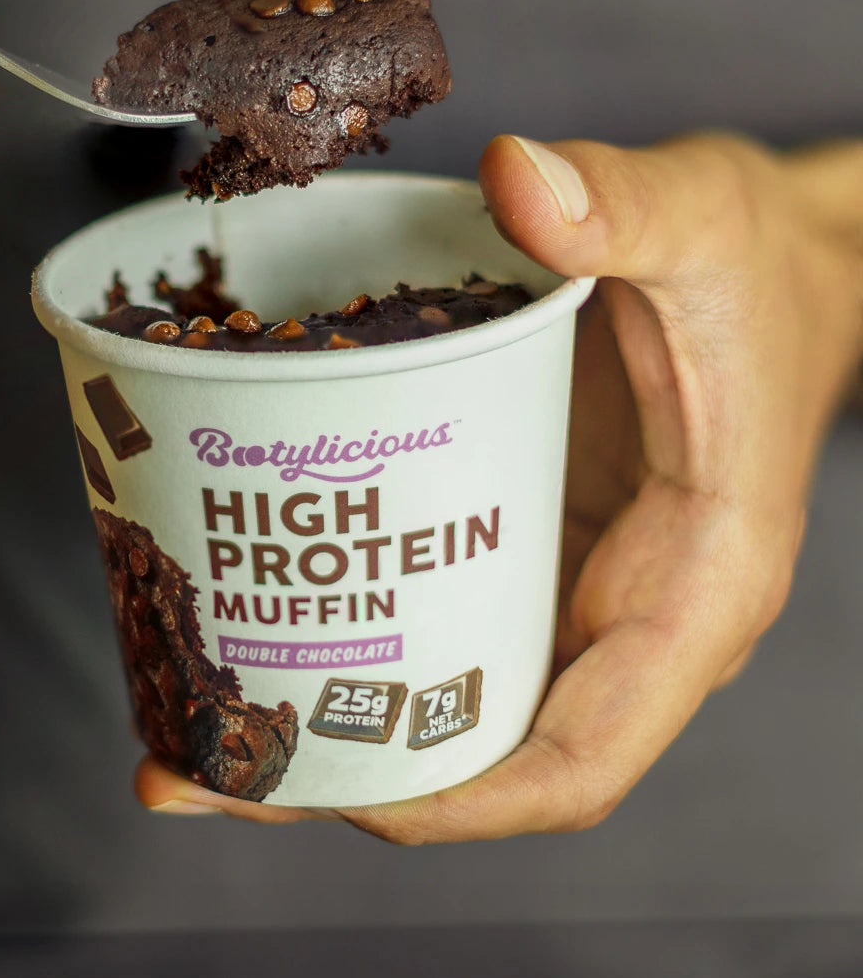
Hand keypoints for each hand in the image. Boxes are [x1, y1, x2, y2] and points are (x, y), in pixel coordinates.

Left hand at [136, 132, 862, 838]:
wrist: (780, 268)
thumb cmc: (765, 267)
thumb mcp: (709, 221)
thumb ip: (624, 205)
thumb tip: (515, 177)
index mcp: (692, 590)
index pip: (578, 759)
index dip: (457, 799)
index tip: (331, 789)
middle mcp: (629, 616)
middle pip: (489, 751)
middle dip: (351, 775)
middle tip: (203, 760)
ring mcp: (576, 586)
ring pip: (459, 697)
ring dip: (338, 720)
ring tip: (198, 704)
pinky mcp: (534, 540)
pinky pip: (450, 618)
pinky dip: (365, 636)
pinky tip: (269, 604)